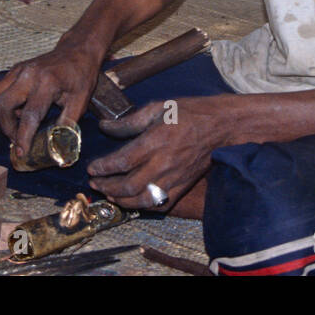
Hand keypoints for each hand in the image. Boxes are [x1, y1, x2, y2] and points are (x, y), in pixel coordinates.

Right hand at [0, 37, 103, 158]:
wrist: (77, 50)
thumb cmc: (81, 74)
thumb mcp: (81, 101)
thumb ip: (67, 123)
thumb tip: (58, 146)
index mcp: (48, 83)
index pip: (29, 115)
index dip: (23, 137)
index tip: (21, 152)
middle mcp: (28, 75)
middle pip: (3, 105)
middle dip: (6, 127)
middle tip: (17, 139)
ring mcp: (18, 70)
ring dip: (0, 115)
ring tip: (15, 125)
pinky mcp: (14, 70)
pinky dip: (1, 104)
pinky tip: (16, 111)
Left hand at [85, 97, 224, 211]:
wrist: (222, 126)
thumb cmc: (190, 113)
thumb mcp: (158, 107)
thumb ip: (129, 121)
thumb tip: (105, 126)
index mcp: (156, 141)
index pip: (122, 161)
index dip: (103, 167)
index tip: (92, 168)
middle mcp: (164, 163)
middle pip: (129, 185)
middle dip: (107, 187)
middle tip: (95, 183)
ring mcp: (175, 178)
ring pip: (143, 200)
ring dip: (122, 201)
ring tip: (109, 195)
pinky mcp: (183, 186)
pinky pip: (160, 204)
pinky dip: (143, 207)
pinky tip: (133, 202)